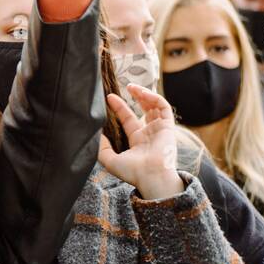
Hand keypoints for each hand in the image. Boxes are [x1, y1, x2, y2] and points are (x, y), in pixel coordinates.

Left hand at [97, 84, 183, 199]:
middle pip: (144, 109)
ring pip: (154, 106)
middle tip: (126, 86)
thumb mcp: (109, 160)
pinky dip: (154, 98)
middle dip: (136, 97)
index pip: (128, 119)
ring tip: (132, 87)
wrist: (150, 176)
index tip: (109, 97)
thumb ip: (101, 147)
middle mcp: (149, 133)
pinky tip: (143, 93)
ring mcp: (159, 129)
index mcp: (137, 141)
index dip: (120, 107)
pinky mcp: (168, 126)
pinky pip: (163, 107)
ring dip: (144, 94)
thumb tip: (96, 132)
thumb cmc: (132, 172)